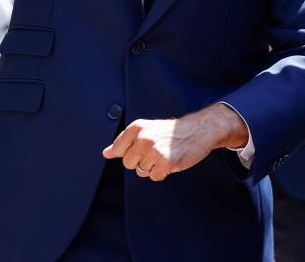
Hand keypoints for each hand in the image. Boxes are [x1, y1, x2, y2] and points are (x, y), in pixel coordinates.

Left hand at [102, 103, 248, 181]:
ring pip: (141, 171)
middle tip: (156, 151)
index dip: (130, 153)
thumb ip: (125, 141)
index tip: (143, 147)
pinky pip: (154, 177)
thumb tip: (105, 153)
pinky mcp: (165, 163)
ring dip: (153, 167)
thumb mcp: (146, 130)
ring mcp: (154, 151)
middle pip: (128, 164)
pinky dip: (163, 172)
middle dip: (141, 162)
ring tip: (165, 154)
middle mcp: (143, 138)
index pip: (118, 150)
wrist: (199, 130)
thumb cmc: (171, 131)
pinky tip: (171, 161)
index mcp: (137, 127)